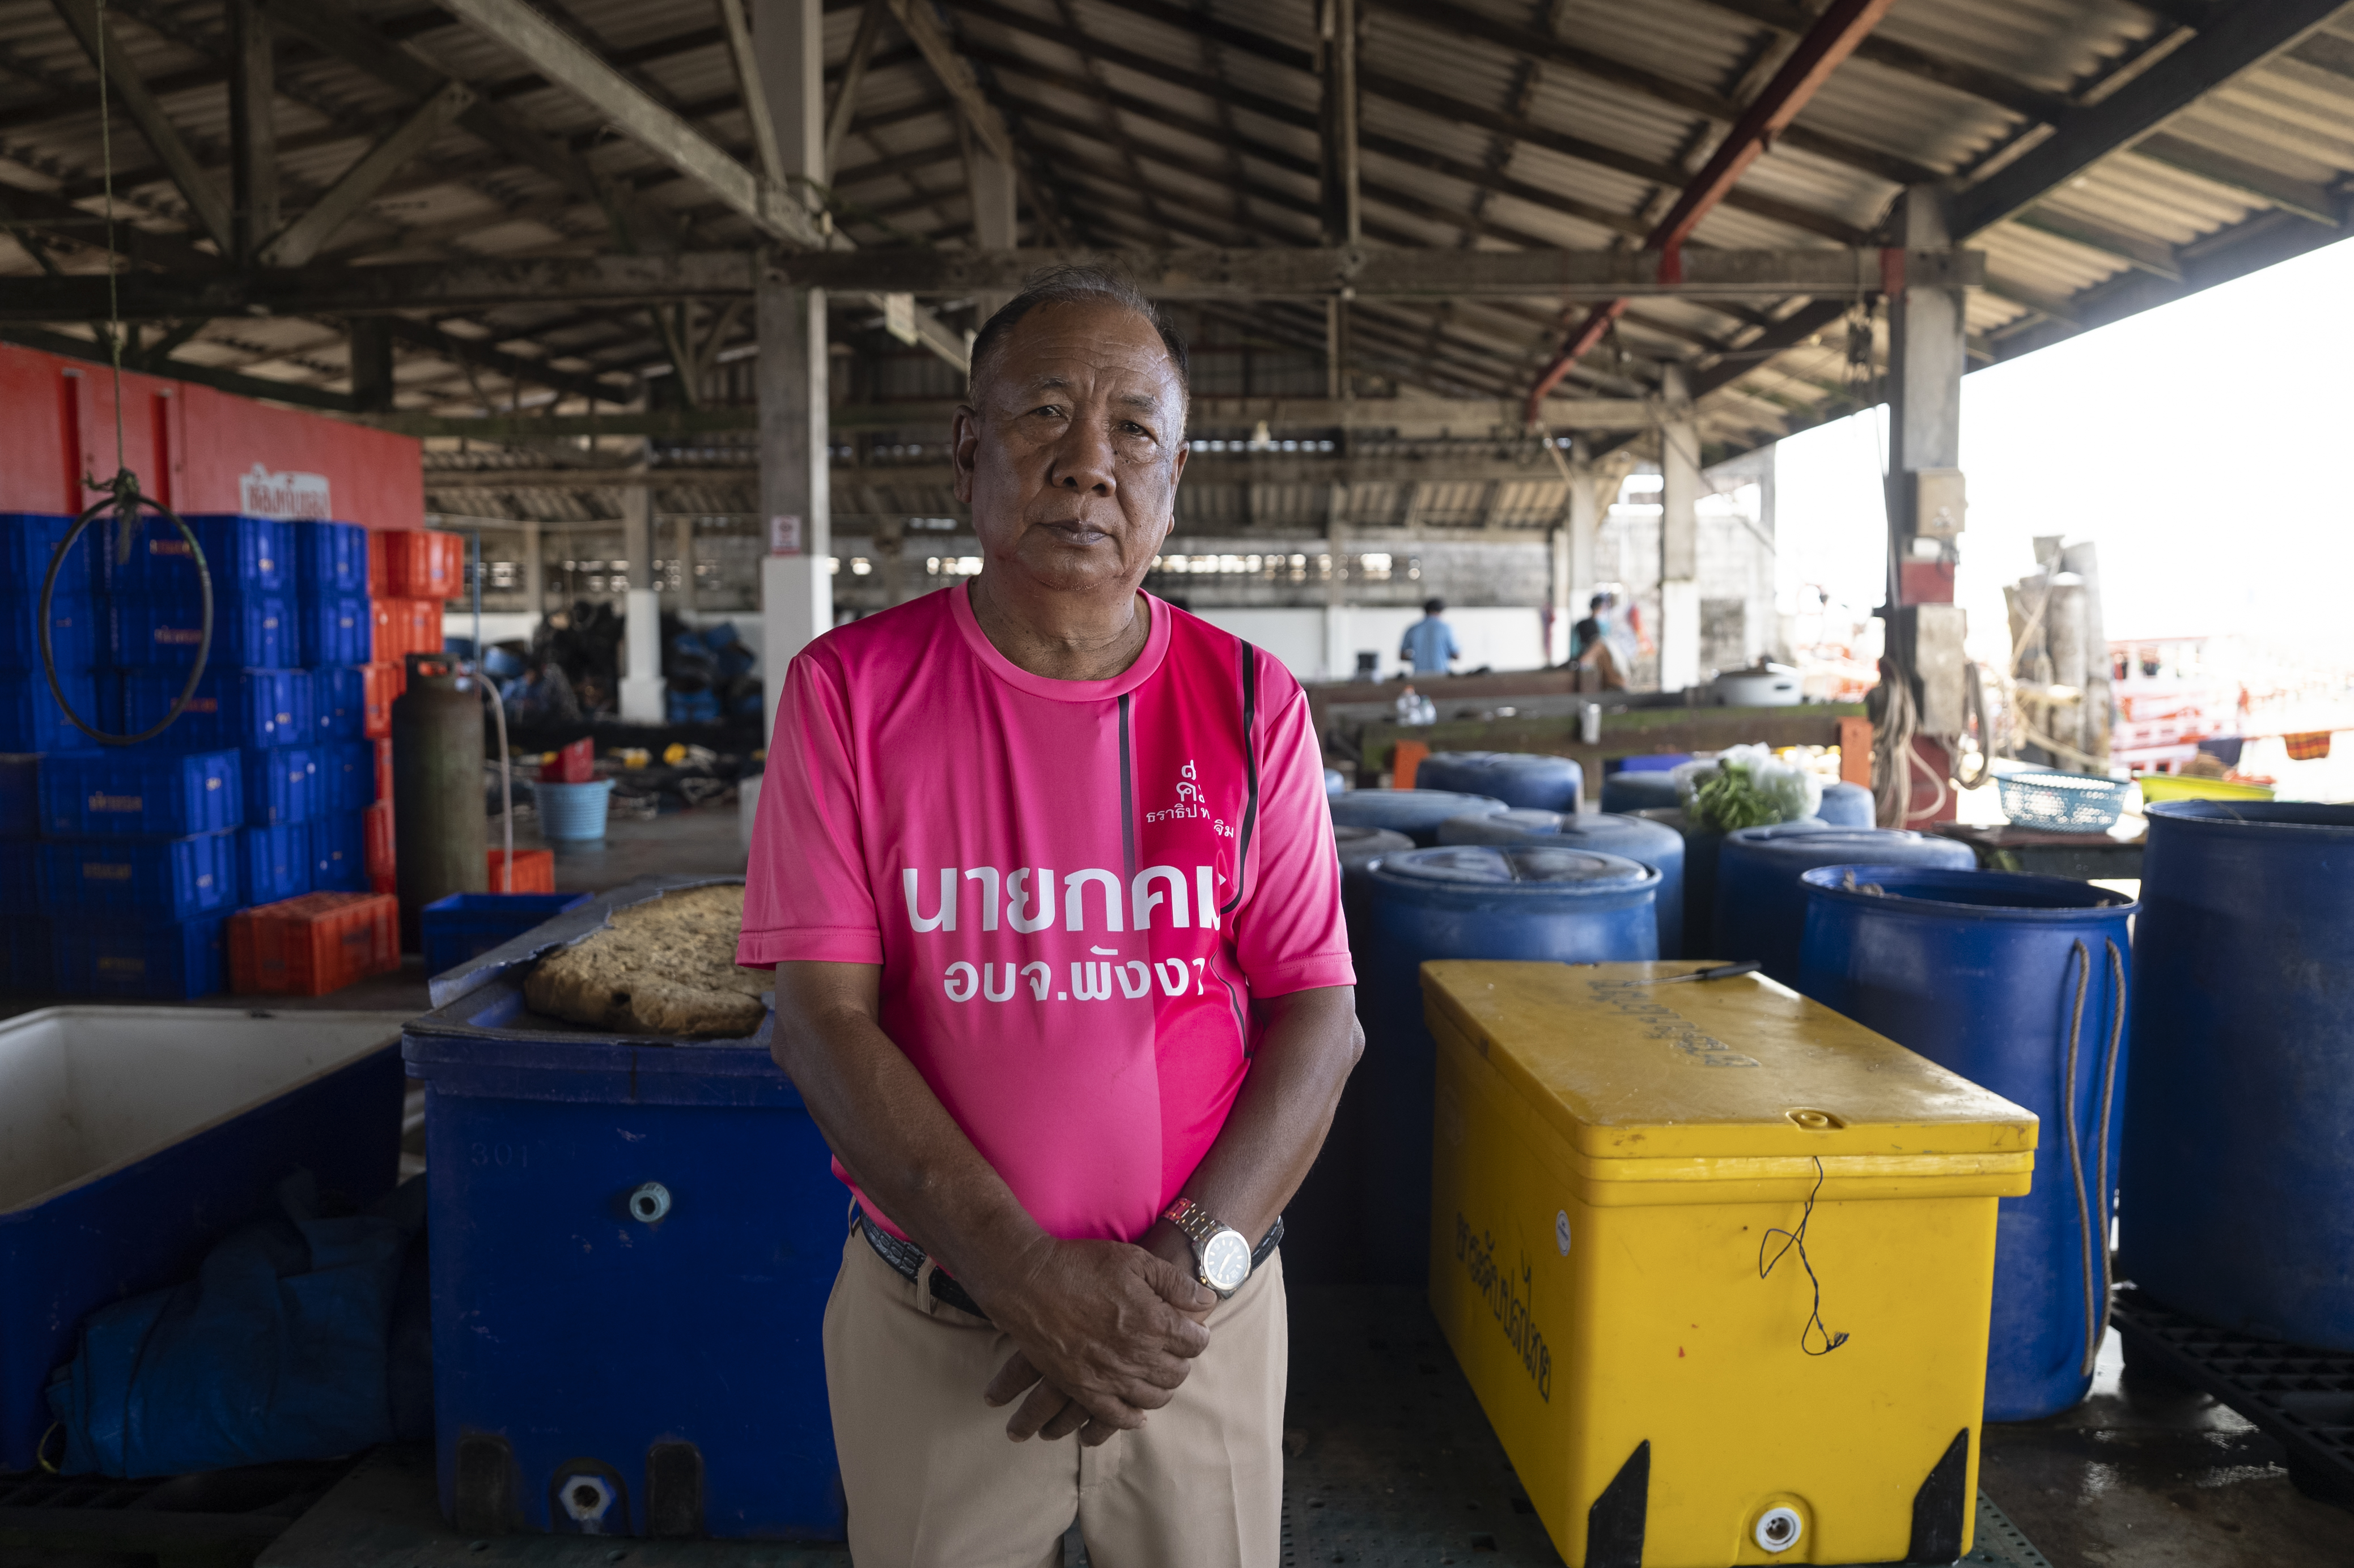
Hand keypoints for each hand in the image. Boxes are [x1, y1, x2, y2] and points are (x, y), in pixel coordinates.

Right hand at [978, 1236, 1212, 1441]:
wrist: (1029, 1281)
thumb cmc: (1082, 1265)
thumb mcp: (1135, 1260)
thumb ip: (1176, 1283)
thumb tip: (1208, 1300)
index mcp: (1154, 1322)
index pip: (1195, 1343)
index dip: (1197, 1335)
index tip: (1193, 1330)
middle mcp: (1136, 1355)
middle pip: (1177, 1373)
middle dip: (1181, 1362)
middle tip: (1175, 1352)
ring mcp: (1109, 1376)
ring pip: (1152, 1397)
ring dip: (1162, 1389)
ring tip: (1158, 1376)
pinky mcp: (1083, 1389)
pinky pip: (1115, 1417)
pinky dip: (1130, 1419)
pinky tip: (1137, 1414)